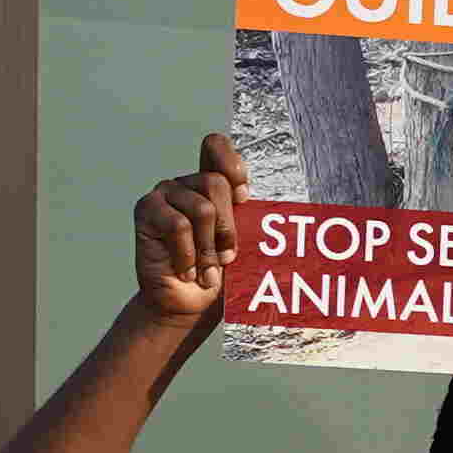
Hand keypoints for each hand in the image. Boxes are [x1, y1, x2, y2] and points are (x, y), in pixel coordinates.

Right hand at [132, 133, 244, 336]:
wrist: (191, 306)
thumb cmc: (222, 276)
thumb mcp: (247, 244)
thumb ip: (256, 220)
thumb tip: (306, 215)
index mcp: (211, 184)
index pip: (216, 146)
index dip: (231, 165)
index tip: (243, 197)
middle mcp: (186, 183)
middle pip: (216, 183)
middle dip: (228, 228)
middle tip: (224, 257)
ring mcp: (164, 194)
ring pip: (201, 208)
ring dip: (209, 248)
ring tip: (204, 269)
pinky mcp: (146, 210)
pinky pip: (177, 225)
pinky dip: (188, 255)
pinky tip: (185, 269)